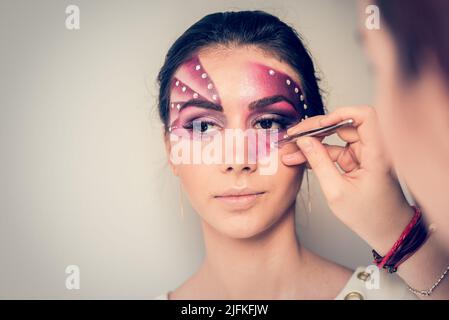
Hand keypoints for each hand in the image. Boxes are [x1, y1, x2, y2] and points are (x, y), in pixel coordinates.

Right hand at [281, 105, 413, 253]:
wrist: (387, 232)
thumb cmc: (369, 217)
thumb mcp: (337, 192)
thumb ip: (319, 163)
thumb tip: (304, 141)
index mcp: (377, 153)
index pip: (365, 116)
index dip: (341, 114)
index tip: (319, 125)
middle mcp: (373, 148)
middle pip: (344, 124)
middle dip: (317, 128)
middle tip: (294, 135)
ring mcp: (365, 154)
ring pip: (336, 138)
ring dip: (314, 142)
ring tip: (292, 150)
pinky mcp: (358, 161)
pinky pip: (335, 150)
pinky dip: (318, 153)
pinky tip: (300, 157)